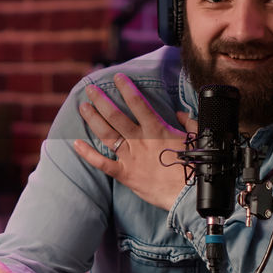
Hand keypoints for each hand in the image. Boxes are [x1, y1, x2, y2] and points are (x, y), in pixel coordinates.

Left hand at [72, 73, 196, 210]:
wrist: (189, 196)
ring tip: (83, 107)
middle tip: (90, 89)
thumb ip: (188, 123)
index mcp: (157, 130)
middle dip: (101, 100)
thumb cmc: (195, 168)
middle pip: (115, 116)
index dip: (126, 88)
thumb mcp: (196, 139)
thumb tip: (180, 113)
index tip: (118, 77)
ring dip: (93, 119)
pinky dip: (88, 154)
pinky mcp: (125, 174)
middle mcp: (140, 140)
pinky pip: (102, 163)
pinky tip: (76, 144)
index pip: (138, 103)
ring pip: (107, 134)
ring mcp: (131, 157)